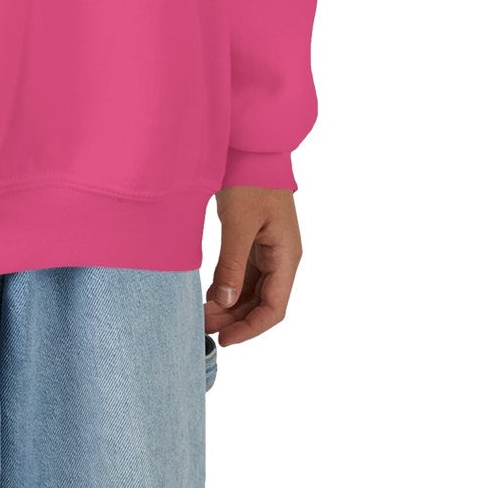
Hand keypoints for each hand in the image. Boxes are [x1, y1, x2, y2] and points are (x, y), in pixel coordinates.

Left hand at [206, 186, 301, 346]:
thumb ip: (232, 264)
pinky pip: (244, 275)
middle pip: (262, 303)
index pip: (274, 308)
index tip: (225, 340)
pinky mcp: (254, 242)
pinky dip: (227, 288)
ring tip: (202, 315)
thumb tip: (224, 302)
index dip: (250, 329)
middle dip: (235, 320)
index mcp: (287, 256)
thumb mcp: (239, 223)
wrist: (251, 147)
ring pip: (251, 291)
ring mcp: (268, 250)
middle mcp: (281, 258)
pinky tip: (208, 295)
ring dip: (229, 306)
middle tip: (203, 327)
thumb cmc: (251, 180)